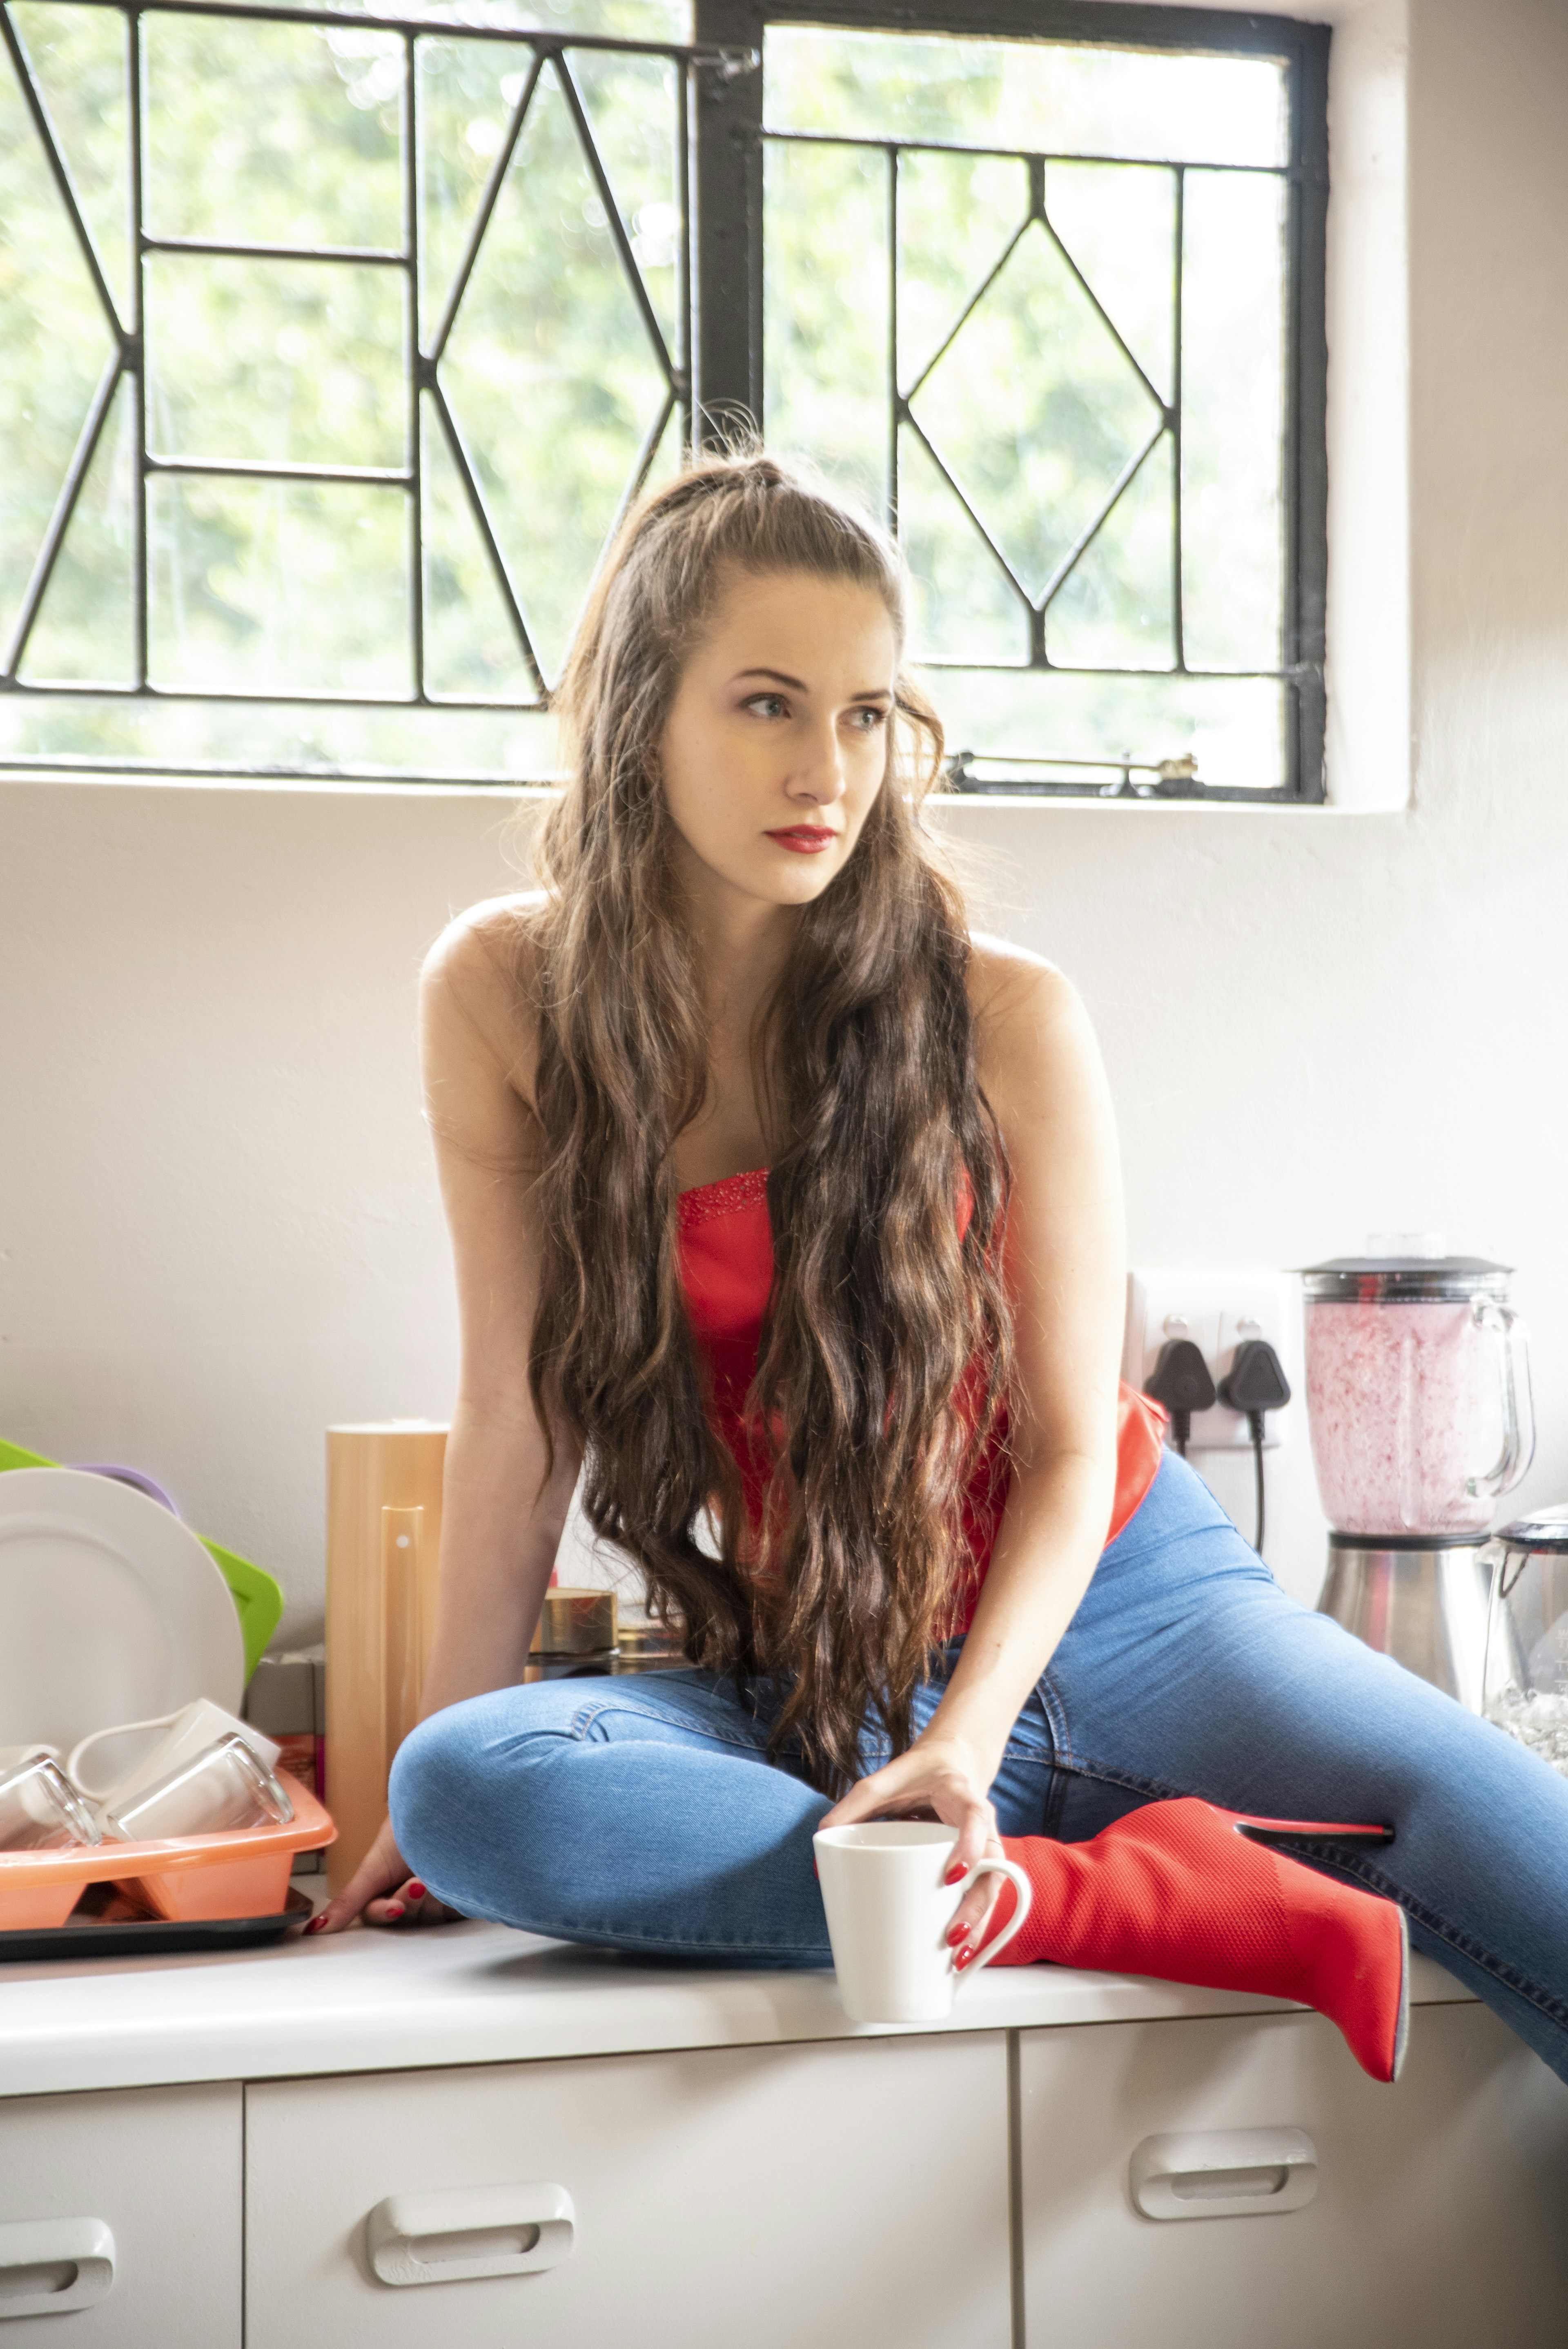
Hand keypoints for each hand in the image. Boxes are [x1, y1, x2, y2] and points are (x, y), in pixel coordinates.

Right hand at [306, 1813, 458, 1935]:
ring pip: (428, 1919)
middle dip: (409, 1902)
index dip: (386, 1914)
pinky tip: (451, 1878)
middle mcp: (411, 1890)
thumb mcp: (373, 1867)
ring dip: (430, 1899)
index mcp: (386, 1884)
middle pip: (405, 1921)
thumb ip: (348, 1901)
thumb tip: (316, 1929)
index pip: (380, 1914)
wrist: (445, 1807)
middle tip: (415, 1883)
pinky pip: (453, 1912)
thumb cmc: (408, 1827)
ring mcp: (438, 1892)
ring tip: (433, 1873)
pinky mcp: (463, 1894)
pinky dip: (451, 1897)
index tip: (395, 1907)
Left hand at [819, 1731, 1005, 1961]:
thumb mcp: (884, 1780)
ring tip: (956, 1958)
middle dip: (977, 1907)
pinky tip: (960, 1956)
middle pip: (994, 1869)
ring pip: (992, 1890)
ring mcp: (984, 1849)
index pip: (976, 1820)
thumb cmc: (918, 1774)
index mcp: (963, 1797)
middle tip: (950, 1936)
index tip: (951, 1877)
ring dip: (979, 1926)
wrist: (948, 1764)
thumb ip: (855, 1804)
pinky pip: (982, 1897)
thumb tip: (821, 1839)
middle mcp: (983, 1826)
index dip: (969, 1848)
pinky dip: (974, 1926)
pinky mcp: (976, 1867)